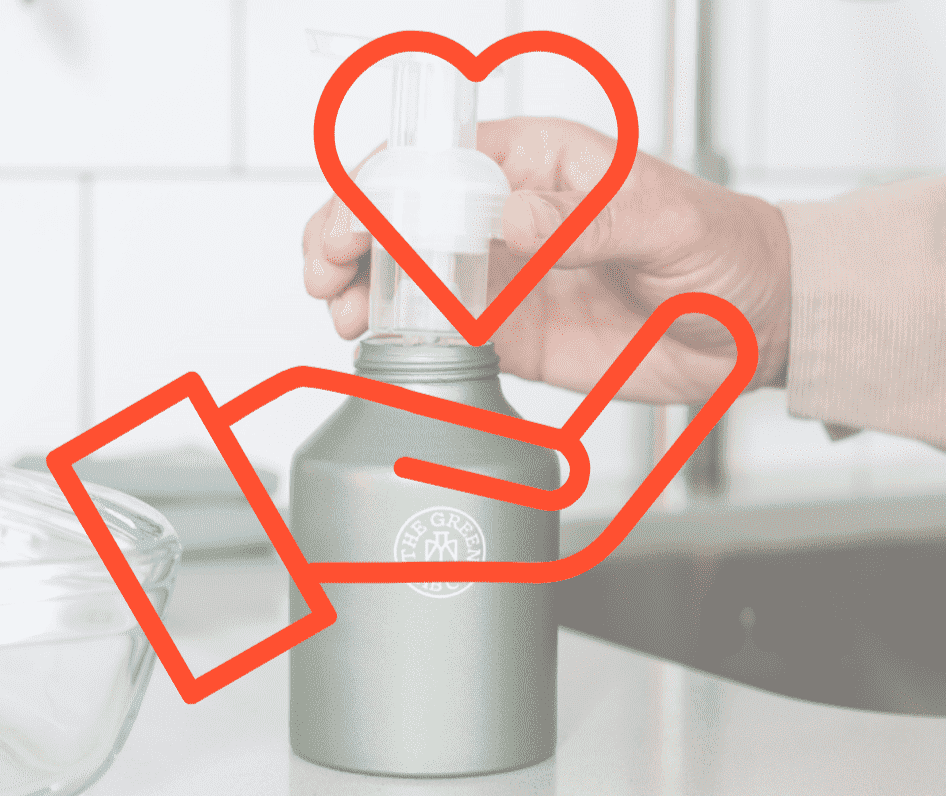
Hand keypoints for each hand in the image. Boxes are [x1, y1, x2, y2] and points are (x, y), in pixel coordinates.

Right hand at [301, 117, 790, 404]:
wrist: (753, 324)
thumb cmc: (721, 247)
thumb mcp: (663, 220)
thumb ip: (584, 221)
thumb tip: (509, 219)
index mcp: (538, 164)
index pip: (437, 160)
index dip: (380, 187)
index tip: (352, 226)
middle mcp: (508, 217)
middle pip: (404, 216)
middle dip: (351, 238)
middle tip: (326, 275)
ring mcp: (505, 277)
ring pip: (411, 276)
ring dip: (366, 291)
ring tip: (344, 316)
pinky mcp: (512, 333)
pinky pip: (444, 335)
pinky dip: (405, 342)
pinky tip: (382, 350)